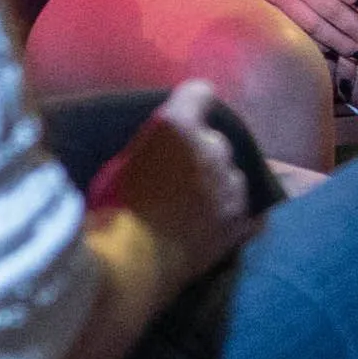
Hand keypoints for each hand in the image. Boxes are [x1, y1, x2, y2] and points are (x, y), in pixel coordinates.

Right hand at [85, 80, 262, 292]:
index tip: (185, 114)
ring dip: (217, 183)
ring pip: (232, 174)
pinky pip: (248, 210)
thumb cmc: (109, 212)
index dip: (191, 102)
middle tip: (178, 175)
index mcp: (177, 125)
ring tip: (194, 205)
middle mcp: (213, 148)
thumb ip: (149, 146)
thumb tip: (160, 146)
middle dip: (200, 152)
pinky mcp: (241, 221)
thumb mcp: (116, 164)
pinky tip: (217, 222)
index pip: (199, 92)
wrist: (129, 265)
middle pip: (216, 140)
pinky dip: (233, 213)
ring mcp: (232, 186)